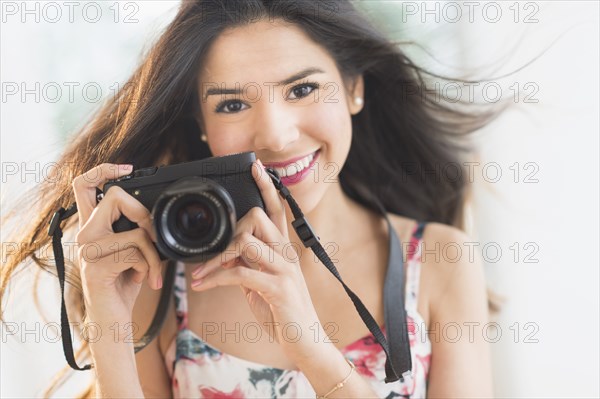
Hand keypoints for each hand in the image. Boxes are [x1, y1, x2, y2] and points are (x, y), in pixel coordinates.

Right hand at [73, 163, 163, 331]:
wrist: (114, 319)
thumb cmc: (125, 282)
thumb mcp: (133, 250)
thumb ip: (134, 229)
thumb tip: (153, 214)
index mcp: (92, 227)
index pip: (83, 185)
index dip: (103, 169)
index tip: (126, 168)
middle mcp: (84, 234)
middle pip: (114, 196)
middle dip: (144, 215)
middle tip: (153, 238)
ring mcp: (87, 250)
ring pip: (136, 232)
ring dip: (154, 253)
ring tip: (152, 270)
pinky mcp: (96, 267)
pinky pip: (136, 253)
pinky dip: (150, 267)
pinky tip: (144, 279)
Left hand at [190, 160, 322, 362]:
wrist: (305, 342)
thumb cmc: (283, 312)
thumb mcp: (263, 283)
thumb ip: (250, 263)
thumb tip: (229, 252)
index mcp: (285, 250)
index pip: (277, 209)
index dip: (266, 187)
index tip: (256, 166)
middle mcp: (287, 254)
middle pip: (258, 218)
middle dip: (230, 230)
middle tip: (212, 255)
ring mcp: (284, 270)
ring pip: (246, 241)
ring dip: (217, 258)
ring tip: (202, 273)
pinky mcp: (277, 288)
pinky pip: (240, 273)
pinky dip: (215, 278)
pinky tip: (202, 285)